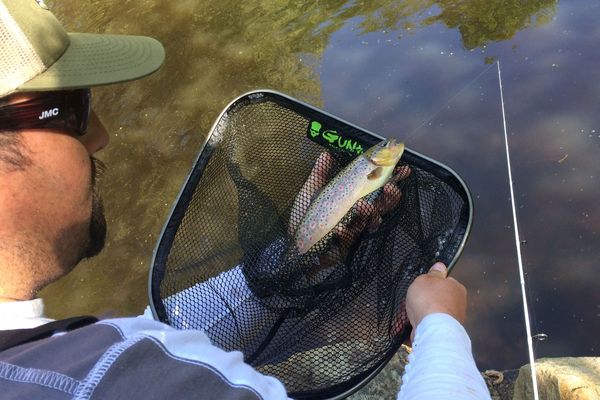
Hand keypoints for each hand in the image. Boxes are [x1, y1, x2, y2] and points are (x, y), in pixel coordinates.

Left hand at [288, 152, 409, 259]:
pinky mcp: (344, 249)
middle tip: (389, 187)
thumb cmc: (305, 216)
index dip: (393, 180)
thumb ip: (320, 173)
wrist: (293, 241)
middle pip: (383, 207)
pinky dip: (344, 234)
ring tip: (362, 205)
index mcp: (355, 200)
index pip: (379, 190)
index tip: (404, 169)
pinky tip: (338, 229)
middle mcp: (359, 216)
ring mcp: (354, 233)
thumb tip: (326, 153)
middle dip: (390, 197)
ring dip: (369, 212)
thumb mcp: (311, 190)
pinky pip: (349, 241)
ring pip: (371, 223)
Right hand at [405, 262, 466, 339]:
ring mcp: (454, 320)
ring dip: (425, 315)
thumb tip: (440, 266)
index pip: (445, 282)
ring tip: (412, 315)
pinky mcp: (446, 333)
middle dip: (428, 301)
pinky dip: (423, 326)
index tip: (423, 286)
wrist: (432, 329)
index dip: (432, 284)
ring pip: (435, 314)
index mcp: (457, 288)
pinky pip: (431, 327)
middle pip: (440, 299)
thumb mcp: (425, 279)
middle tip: (416, 301)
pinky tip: (415, 326)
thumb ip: (432, 273)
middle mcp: (459, 304)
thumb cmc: (429, 301)